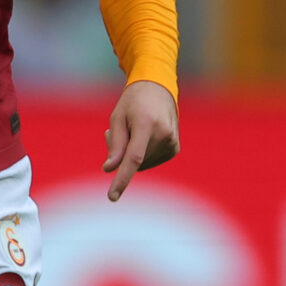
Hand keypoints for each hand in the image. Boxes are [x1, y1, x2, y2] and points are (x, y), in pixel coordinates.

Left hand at [101, 80, 179, 200]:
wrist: (158, 89)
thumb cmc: (133, 103)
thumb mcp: (117, 117)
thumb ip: (115, 144)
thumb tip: (110, 169)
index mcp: (147, 124)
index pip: (133, 158)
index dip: (122, 179)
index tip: (112, 196)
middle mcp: (163, 134)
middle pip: (135, 161)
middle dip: (121, 154)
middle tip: (114, 133)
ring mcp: (172, 142)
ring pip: (142, 164)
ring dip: (131, 154)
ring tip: (132, 132)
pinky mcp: (174, 148)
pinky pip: (151, 161)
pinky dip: (142, 155)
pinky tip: (144, 137)